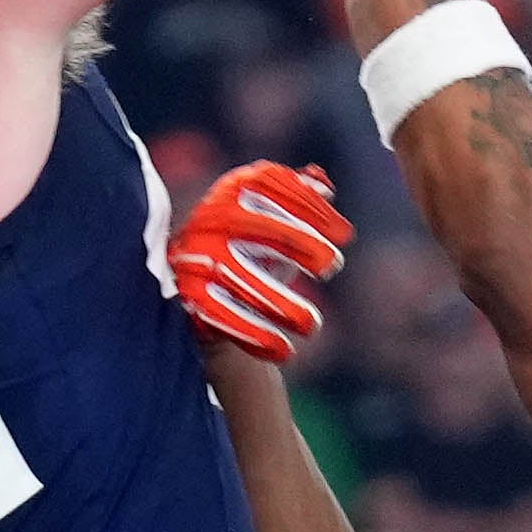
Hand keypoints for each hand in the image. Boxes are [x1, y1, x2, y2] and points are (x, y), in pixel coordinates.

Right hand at [169, 160, 347, 359]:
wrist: (200, 297)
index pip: (270, 185)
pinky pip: (225, 319)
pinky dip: (256, 336)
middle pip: (257, 228)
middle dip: (300, 245)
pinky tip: (283, 350)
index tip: (343, 234)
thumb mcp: (275, 224)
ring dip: (282, 305)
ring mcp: (195, 258)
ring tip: (312, 325)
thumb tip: (322, 182)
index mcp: (231, 192)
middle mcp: (208, 219)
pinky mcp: (188, 296)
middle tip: (333, 265)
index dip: (309, 207)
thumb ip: (298, 198)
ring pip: (243, 280)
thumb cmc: (251, 254)